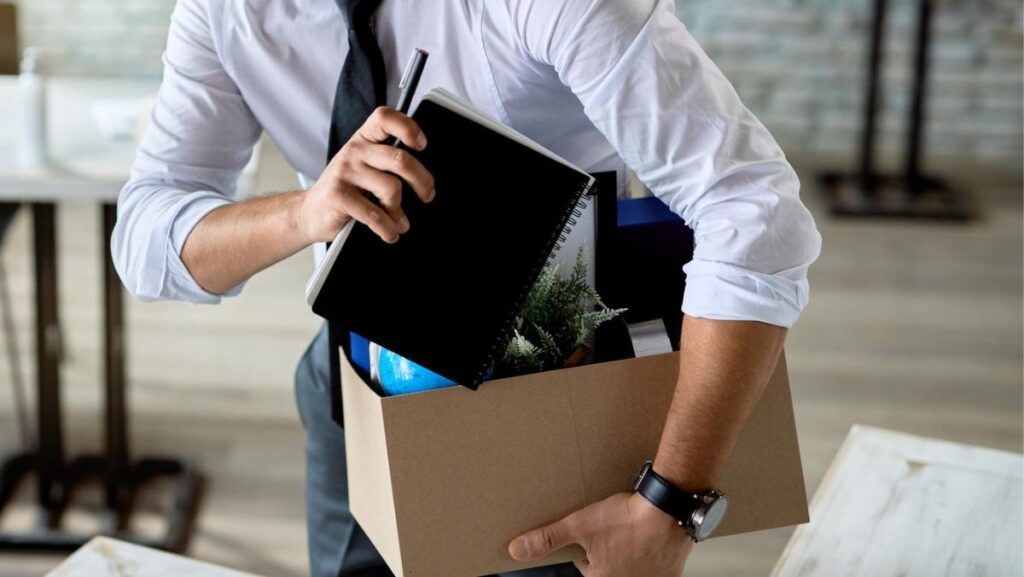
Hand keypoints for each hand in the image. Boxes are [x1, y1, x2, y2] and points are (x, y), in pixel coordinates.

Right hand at [298, 107, 435, 243]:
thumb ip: (388, 163)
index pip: (385, 118)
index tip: (421, 145)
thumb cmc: (344, 190)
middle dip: (422, 181)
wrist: (309, 212)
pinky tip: (389, 232)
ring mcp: (345, 172)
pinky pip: (375, 214)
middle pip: (400, 159)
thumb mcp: (364, 167)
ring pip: (392, 188)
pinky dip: (387, 228)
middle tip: (427, 195)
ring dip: (400, 212)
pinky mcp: (338, 196)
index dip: (408, 128)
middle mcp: (354, 151)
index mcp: (363, 140)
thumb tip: (425, 178)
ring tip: (399, 222)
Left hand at [509, 492, 692, 576]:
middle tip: (614, 530)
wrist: (669, 511)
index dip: (586, 550)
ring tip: (631, 531)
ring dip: (629, 552)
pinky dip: (650, 552)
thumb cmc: (629, 520)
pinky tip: (649, 535)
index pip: (584, 569)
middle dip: (608, 550)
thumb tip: (518, 550)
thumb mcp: (580, 525)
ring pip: (631, 567)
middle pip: (607, 568)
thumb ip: (548, 539)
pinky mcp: (670, 572)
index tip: (595, 536)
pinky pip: (653, 565)